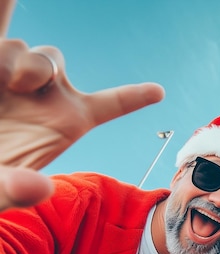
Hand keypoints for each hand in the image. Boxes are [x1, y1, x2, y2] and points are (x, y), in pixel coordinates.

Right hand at [0, 0, 164, 210]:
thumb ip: (13, 193)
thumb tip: (38, 187)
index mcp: (63, 122)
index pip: (108, 105)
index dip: (131, 96)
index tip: (158, 91)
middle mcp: (41, 96)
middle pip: (51, 59)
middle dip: (41, 64)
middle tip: (21, 84)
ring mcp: (12, 79)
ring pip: (24, 50)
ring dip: (15, 61)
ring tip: (1, 87)